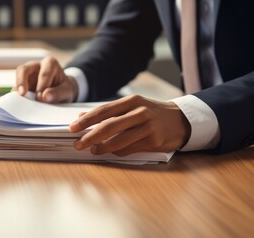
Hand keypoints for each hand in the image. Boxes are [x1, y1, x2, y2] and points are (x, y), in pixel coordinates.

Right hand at [13, 56, 77, 102]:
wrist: (62, 92)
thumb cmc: (65, 89)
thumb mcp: (67, 91)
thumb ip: (58, 93)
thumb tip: (44, 97)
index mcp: (50, 63)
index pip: (44, 73)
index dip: (41, 86)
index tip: (40, 98)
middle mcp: (36, 66)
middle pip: (23, 70)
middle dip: (21, 81)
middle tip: (22, 94)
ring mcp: (27, 75)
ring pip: (16, 79)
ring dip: (16, 90)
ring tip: (17, 102)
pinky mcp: (21, 84)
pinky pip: (15, 89)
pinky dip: (16, 97)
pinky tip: (18, 105)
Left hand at [69, 95, 190, 155]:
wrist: (181, 120)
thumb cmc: (151, 113)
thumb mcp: (131, 107)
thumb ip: (108, 112)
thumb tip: (81, 116)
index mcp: (132, 101)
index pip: (103, 111)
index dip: (86, 120)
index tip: (72, 128)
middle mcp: (140, 112)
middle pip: (109, 126)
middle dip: (90, 136)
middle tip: (78, 144)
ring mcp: (148, 127)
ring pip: (118, 140)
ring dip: (102, 147)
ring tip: (92, 150)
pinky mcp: (154, 141)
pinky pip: (130, 149)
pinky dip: (116, 152)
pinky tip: (109, 152)